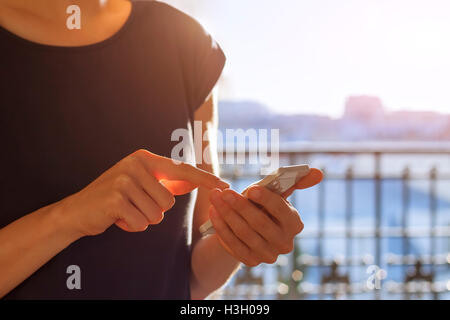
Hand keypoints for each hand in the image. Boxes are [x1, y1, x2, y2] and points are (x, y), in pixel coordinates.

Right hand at [58, 149, 228, 236]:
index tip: (225, 185)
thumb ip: (167, 181)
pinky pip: (142, 222)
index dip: (205, 179)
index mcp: (145, 158)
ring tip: (125, 211)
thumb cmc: (116, 199)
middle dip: (155, 210)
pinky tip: (117, 218)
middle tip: (133, 205)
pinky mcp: (117, 198)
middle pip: (170, 200)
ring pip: (158, 213)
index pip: (183, 169)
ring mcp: (125, 179)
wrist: (78, 211)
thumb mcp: (142, 184)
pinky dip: (132, 227)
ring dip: (143, 219)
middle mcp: (136, 163)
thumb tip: (194, 180)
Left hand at [208, 168, 322, 266]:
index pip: (282, 211)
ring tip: (214, 197)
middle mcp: (285, 243)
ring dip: (226, 214)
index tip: (251, 189)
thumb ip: (295, 182)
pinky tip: (213, 212)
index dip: (267, 200)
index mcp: (295, 224)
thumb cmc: (263, 205)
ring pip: (243, 233)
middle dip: (240, 206)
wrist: (250, 228)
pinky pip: (233, 244)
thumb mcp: (276, 192)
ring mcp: (268, 255)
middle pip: (260, 223)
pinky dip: (221, 227)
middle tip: (223, 191)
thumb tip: (318, 172)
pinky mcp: (250, 261)